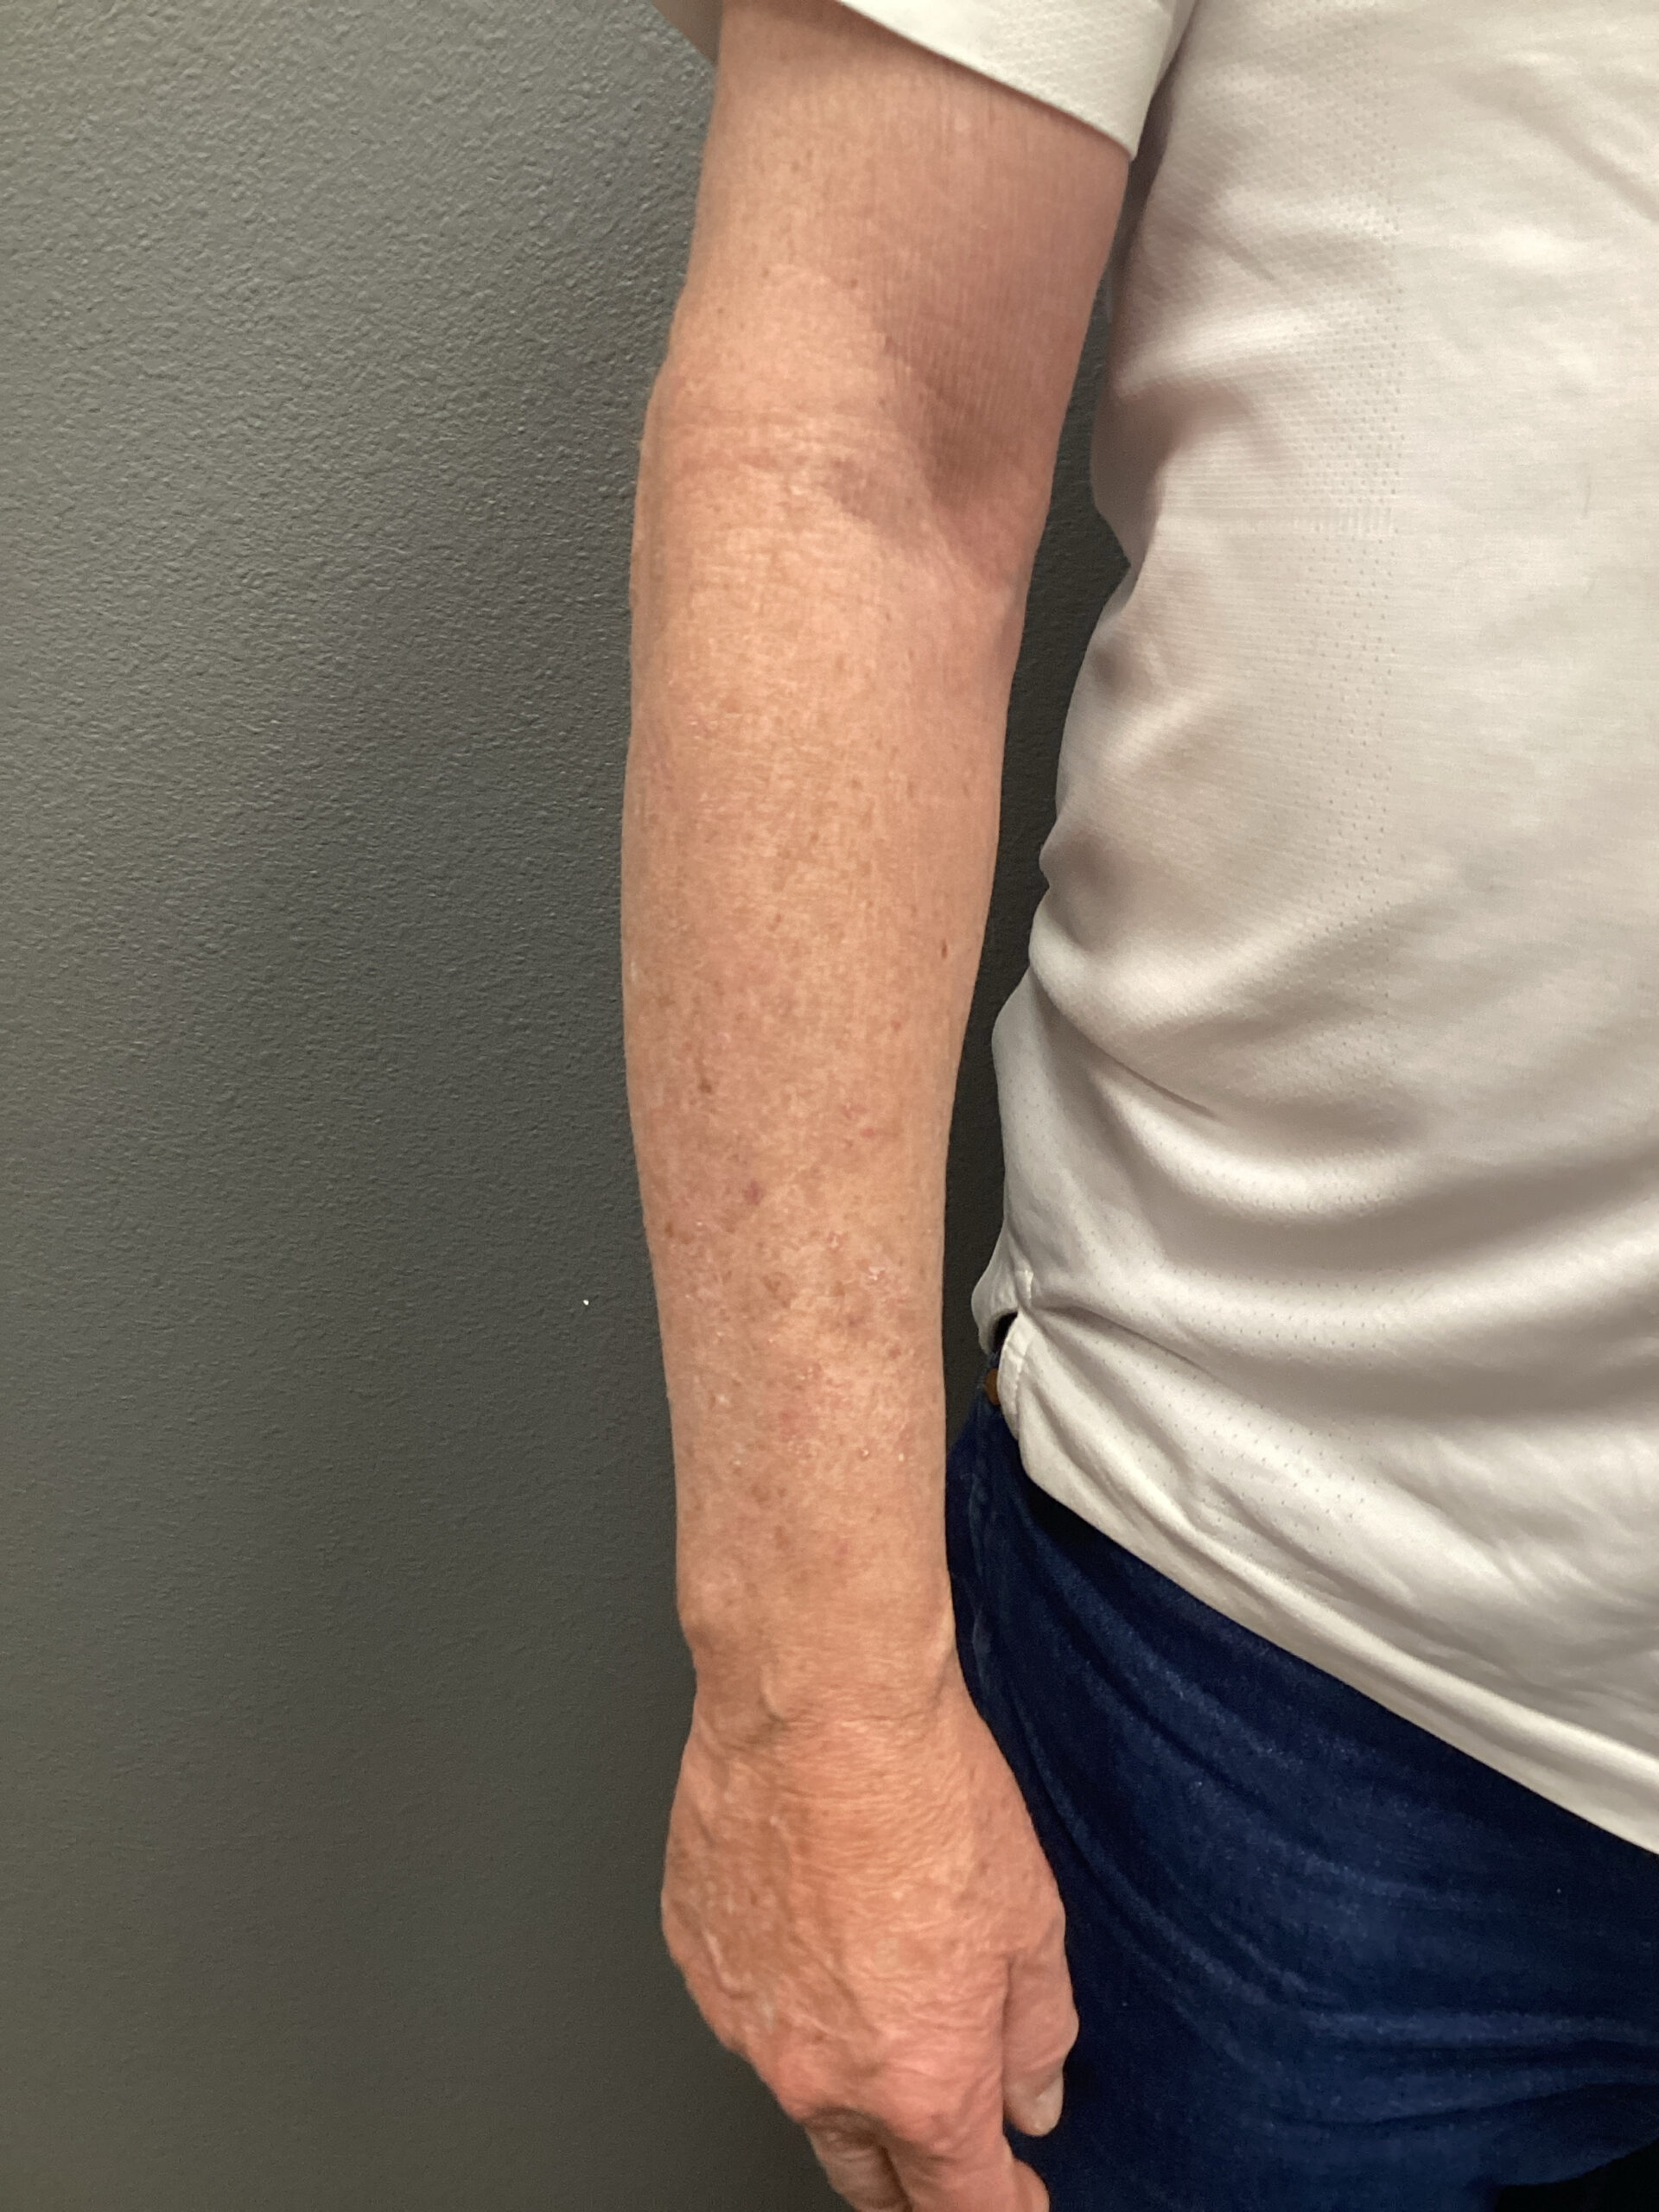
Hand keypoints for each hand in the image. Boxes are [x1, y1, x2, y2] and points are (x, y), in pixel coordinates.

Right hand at [662, 1669, 1077, 2209]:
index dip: (1002, 2209)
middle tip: (945, 2135)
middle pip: (868, 2179)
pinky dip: (784, 1989)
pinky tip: (813, 1920)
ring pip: (802, 2083)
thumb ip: (1037, 2034)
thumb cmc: (923, 1791)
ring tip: (877, 1978)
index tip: (1017, 2197)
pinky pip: (747, 2004)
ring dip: (844, 2065)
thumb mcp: (1033, 1920)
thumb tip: (1030, 2093)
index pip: (961, 2206)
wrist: (819, 1702)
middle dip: (914, 2174)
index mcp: (920, 2082)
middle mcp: (821, 2076)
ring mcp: (745, 2023)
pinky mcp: (695, 1958)